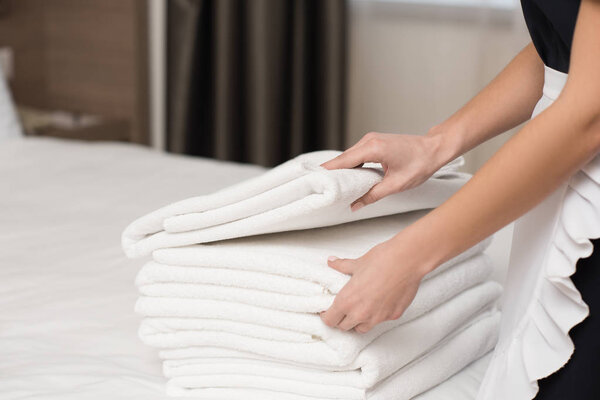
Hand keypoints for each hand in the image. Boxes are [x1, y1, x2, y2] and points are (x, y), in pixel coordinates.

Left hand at [319, 237, 429, 332]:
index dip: (326, 316)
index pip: (330, 320)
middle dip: (341, 320)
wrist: (407, 261)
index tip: (327, 311)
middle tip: (342, 310)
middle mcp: (361, 313)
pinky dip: (377, 315)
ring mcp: (378, 317)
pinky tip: (378, 304)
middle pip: (344, 327)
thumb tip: (332, 262)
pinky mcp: (393, 316)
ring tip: (359, 310)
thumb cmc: (382, 260)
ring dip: (358, 322)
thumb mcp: (357, 263)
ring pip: (362, 328)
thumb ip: (342, 266)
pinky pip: (380, 321)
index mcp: (347, 300)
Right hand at [321, 131, 447, 210]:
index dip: (328, 172)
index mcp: (373, 148)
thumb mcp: (396, 185)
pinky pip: (356, 154)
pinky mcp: (374, 142)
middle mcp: (369, 140)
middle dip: (332, 172)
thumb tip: (355, 205)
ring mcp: (371, 139)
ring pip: (349, 156)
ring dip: (341, 169)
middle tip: (319, 187)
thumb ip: (372, 195)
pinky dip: (350, 165)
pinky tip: (347, 177)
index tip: (313, 180)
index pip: (344, 161)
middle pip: (343, 158)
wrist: (435, 149)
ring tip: (331, 185)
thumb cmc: (421, 163)